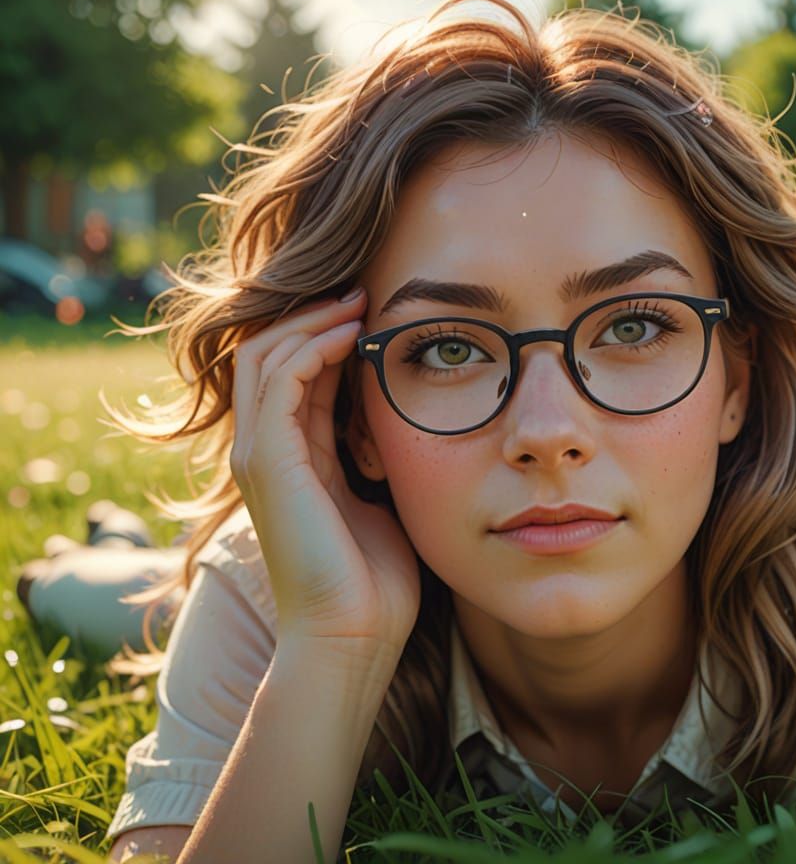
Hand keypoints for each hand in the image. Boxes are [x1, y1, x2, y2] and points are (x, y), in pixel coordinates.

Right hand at [229, 288, 419, 649]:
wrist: (352, 637)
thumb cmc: (374, 581)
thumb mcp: (379, 500)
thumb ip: (374, 458)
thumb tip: (400, 423)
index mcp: (293, 460)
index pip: (294, 375)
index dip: (328, 337)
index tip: (375, 312)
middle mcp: (267, 452)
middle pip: (271, 354)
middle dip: (315, 318)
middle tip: (363, 293)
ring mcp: (261, 455)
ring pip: (267, 355)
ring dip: (313, 322)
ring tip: (360, 303)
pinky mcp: (269, 461)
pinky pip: (280, 379)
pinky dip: (312, 347)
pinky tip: (353, 336)